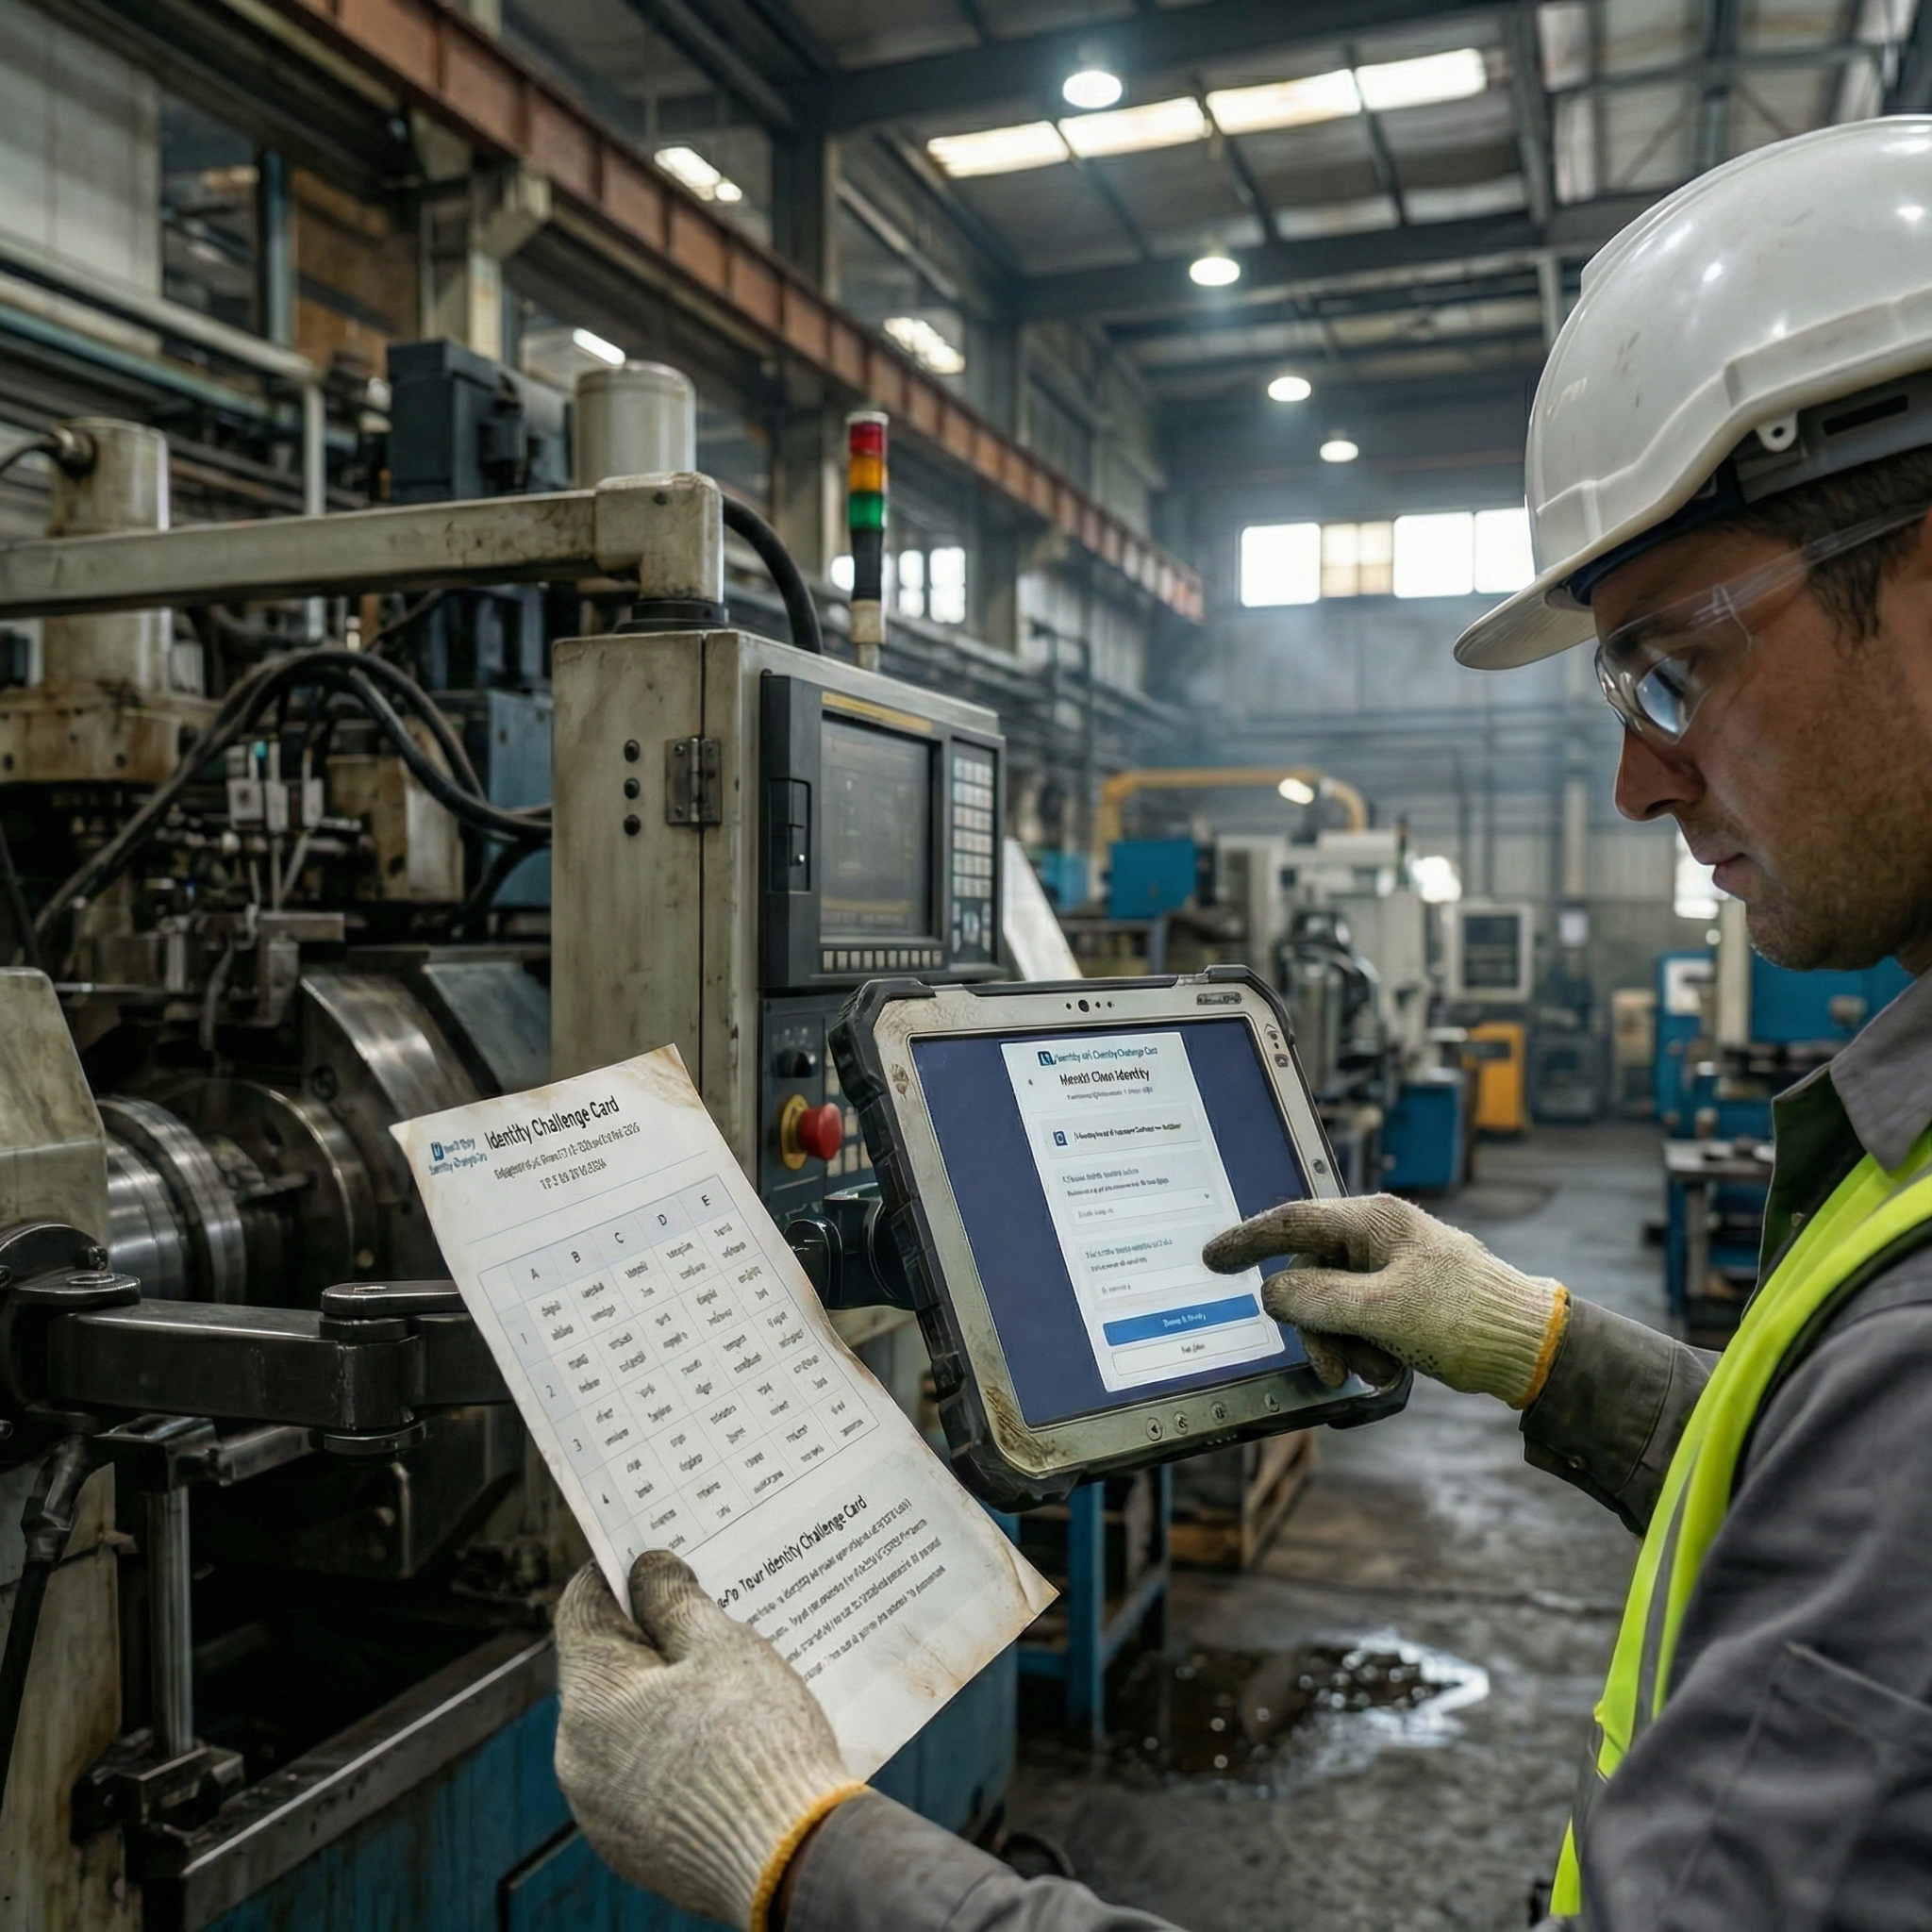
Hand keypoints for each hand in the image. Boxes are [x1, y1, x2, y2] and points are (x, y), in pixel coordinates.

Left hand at [553, 1551, 865, 1930]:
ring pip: (625, 1726)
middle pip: (605, 1670)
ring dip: (664, 1697)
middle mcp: (578, 1759)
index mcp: (590, 1700)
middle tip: (708, 1614)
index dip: (617, 1573)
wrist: (790, 1860)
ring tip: (727, 1680)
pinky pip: (642, 1776)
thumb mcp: (722, 1648)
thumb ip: (674, 1601)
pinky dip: (673, 1750)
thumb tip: (647, 1570)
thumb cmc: (757, 1742)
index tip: (653, 1555)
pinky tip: (724, 1741)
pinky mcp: (632, 1846)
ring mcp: (602, 1810)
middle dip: (651, 1638)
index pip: (581, 1609)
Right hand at [1202, 1192, 1568, 1408]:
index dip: (1247, 1240)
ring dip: (1346, 1345)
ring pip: (1334, 1305)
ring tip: (1378, 1371)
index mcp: (1374, 1221)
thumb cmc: (1465, 1317)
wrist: (1531, 1348)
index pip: (1293, 1222)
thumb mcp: (1380, 1311)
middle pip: (1312, 1277)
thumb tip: (1273, 1293)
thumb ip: (1317, 1299)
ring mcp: (1391, 1268)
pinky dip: (1368, 1349)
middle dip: (1317, 1327)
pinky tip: (1395, 1369)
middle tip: (1329, 1368)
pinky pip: (1361, 1321)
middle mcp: (1379, 1237)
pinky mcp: (1403, 1298)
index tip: (1212, 1259)